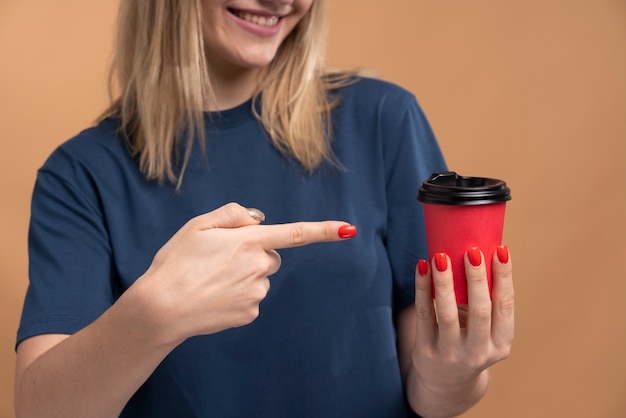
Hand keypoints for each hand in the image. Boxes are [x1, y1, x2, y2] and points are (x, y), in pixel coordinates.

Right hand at [131, 202, 355, 343]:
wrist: (161, 308)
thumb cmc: (176, 262)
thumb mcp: (197, 225)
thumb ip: (232, 214)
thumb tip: (257, 218)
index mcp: (249, 241)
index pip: (296, 233)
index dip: (325, 230)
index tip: (349, 229)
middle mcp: (259, 266)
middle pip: (272, 256)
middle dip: (254, 254)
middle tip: (221, 260)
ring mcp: (256, 293)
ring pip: (260, 278)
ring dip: (244, 276)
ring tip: (212, 280)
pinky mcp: (249, 313)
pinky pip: (251, 299)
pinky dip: (237, 296)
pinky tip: (214, 297)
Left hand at [412, 247, 513, 397]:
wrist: (445, 384)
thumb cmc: (468, 342)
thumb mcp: (484, 331)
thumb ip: (484, 301)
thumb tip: (476, 251)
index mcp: (501, 343)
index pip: (505, 306)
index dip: (504, 277)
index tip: (501, 250)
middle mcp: (478, 351)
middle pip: (480, 310)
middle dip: (477, 278)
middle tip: (471, 250)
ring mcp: (451, 353)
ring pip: (447, 313)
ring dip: (444, 281)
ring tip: (441, 256)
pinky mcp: (426, 351)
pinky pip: (423, 314)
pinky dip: (422, 289)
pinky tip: (421, 268)